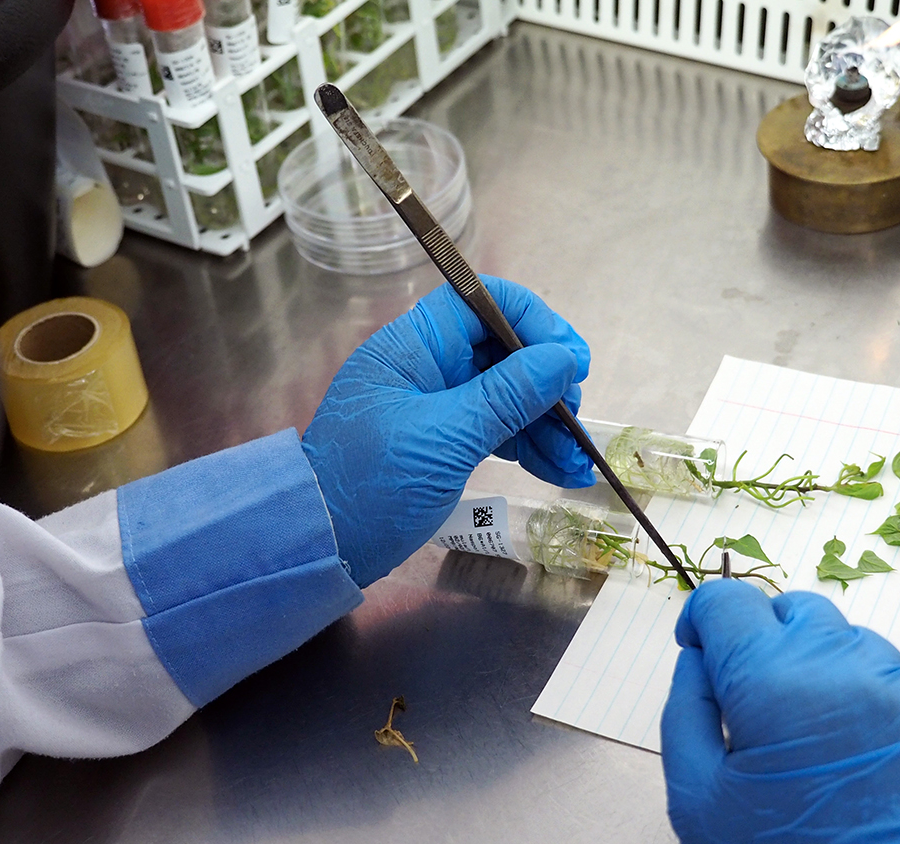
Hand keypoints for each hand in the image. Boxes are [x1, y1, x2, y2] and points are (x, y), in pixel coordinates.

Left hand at [302, 275, 593, 586]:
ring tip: (578, 459)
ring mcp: (436, 406)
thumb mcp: (445, 439)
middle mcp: (427, 367)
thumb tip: (562, 359)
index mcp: (414, 347)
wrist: (321, 547)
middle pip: (503, 351)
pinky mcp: (443, 443)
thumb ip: (506, 396)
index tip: (571, 361)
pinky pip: (497, 431)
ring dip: (547, 422)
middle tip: (575, 417)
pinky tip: (563, 469)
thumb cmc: (370, 485)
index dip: (534, 323)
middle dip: (547, 381)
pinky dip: (529, 446)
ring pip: (507, 395)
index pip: (483, 302)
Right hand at [661, 580, 899, 842]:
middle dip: (763, 642)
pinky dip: (866, 700)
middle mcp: (843, 667)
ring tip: (811, 738)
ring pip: (846, 642)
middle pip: (791, 611)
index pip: (729, 602)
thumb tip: (697, 661)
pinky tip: (854, 753)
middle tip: (757, 704)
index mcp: (773, 682)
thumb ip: (684, 711)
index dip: (704, 619)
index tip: (702, 646)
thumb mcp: (698, 797)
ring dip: (818, 670)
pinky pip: (894, 679)